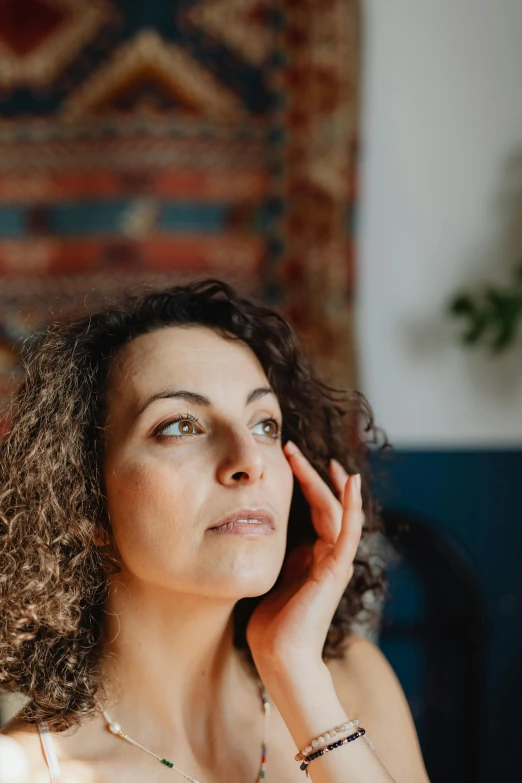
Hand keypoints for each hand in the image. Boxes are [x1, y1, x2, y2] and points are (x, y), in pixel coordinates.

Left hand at [246, 440, 363, 673]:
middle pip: (325, 504)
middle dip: (311, 474)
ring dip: (328, 482)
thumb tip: (261, 527)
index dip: (303, 482)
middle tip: (291, 447)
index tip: (287, 457)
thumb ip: (276, 552)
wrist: (279, 656)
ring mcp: (335, 562)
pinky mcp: (335, 569)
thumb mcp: (271, 574)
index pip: (314, 509)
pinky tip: (351, 482)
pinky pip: (348, 531)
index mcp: (314, 556)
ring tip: (318, 457)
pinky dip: (352, 506)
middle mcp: (329, 555)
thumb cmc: (271, 623)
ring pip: (338, 512)